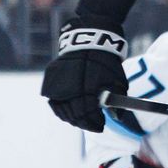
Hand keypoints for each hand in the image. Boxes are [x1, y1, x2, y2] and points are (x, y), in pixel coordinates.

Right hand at [40, 17, 127, 131]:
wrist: (90, 42)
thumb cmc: (107, 64)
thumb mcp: (118, 82)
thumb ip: (117, 103)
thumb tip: (117, 118)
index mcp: (87, 90)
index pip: (88, 115)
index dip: (95, 123)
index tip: (101, 125)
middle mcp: (69, 89)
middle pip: (74, 115)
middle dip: (85, 123)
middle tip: (93, 125)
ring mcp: (57, 85)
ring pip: (61, 111)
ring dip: (72, 118)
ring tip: (82, 120)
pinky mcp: (50, 81)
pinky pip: (53, 101)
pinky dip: (61, 109)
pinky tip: (69, 112)